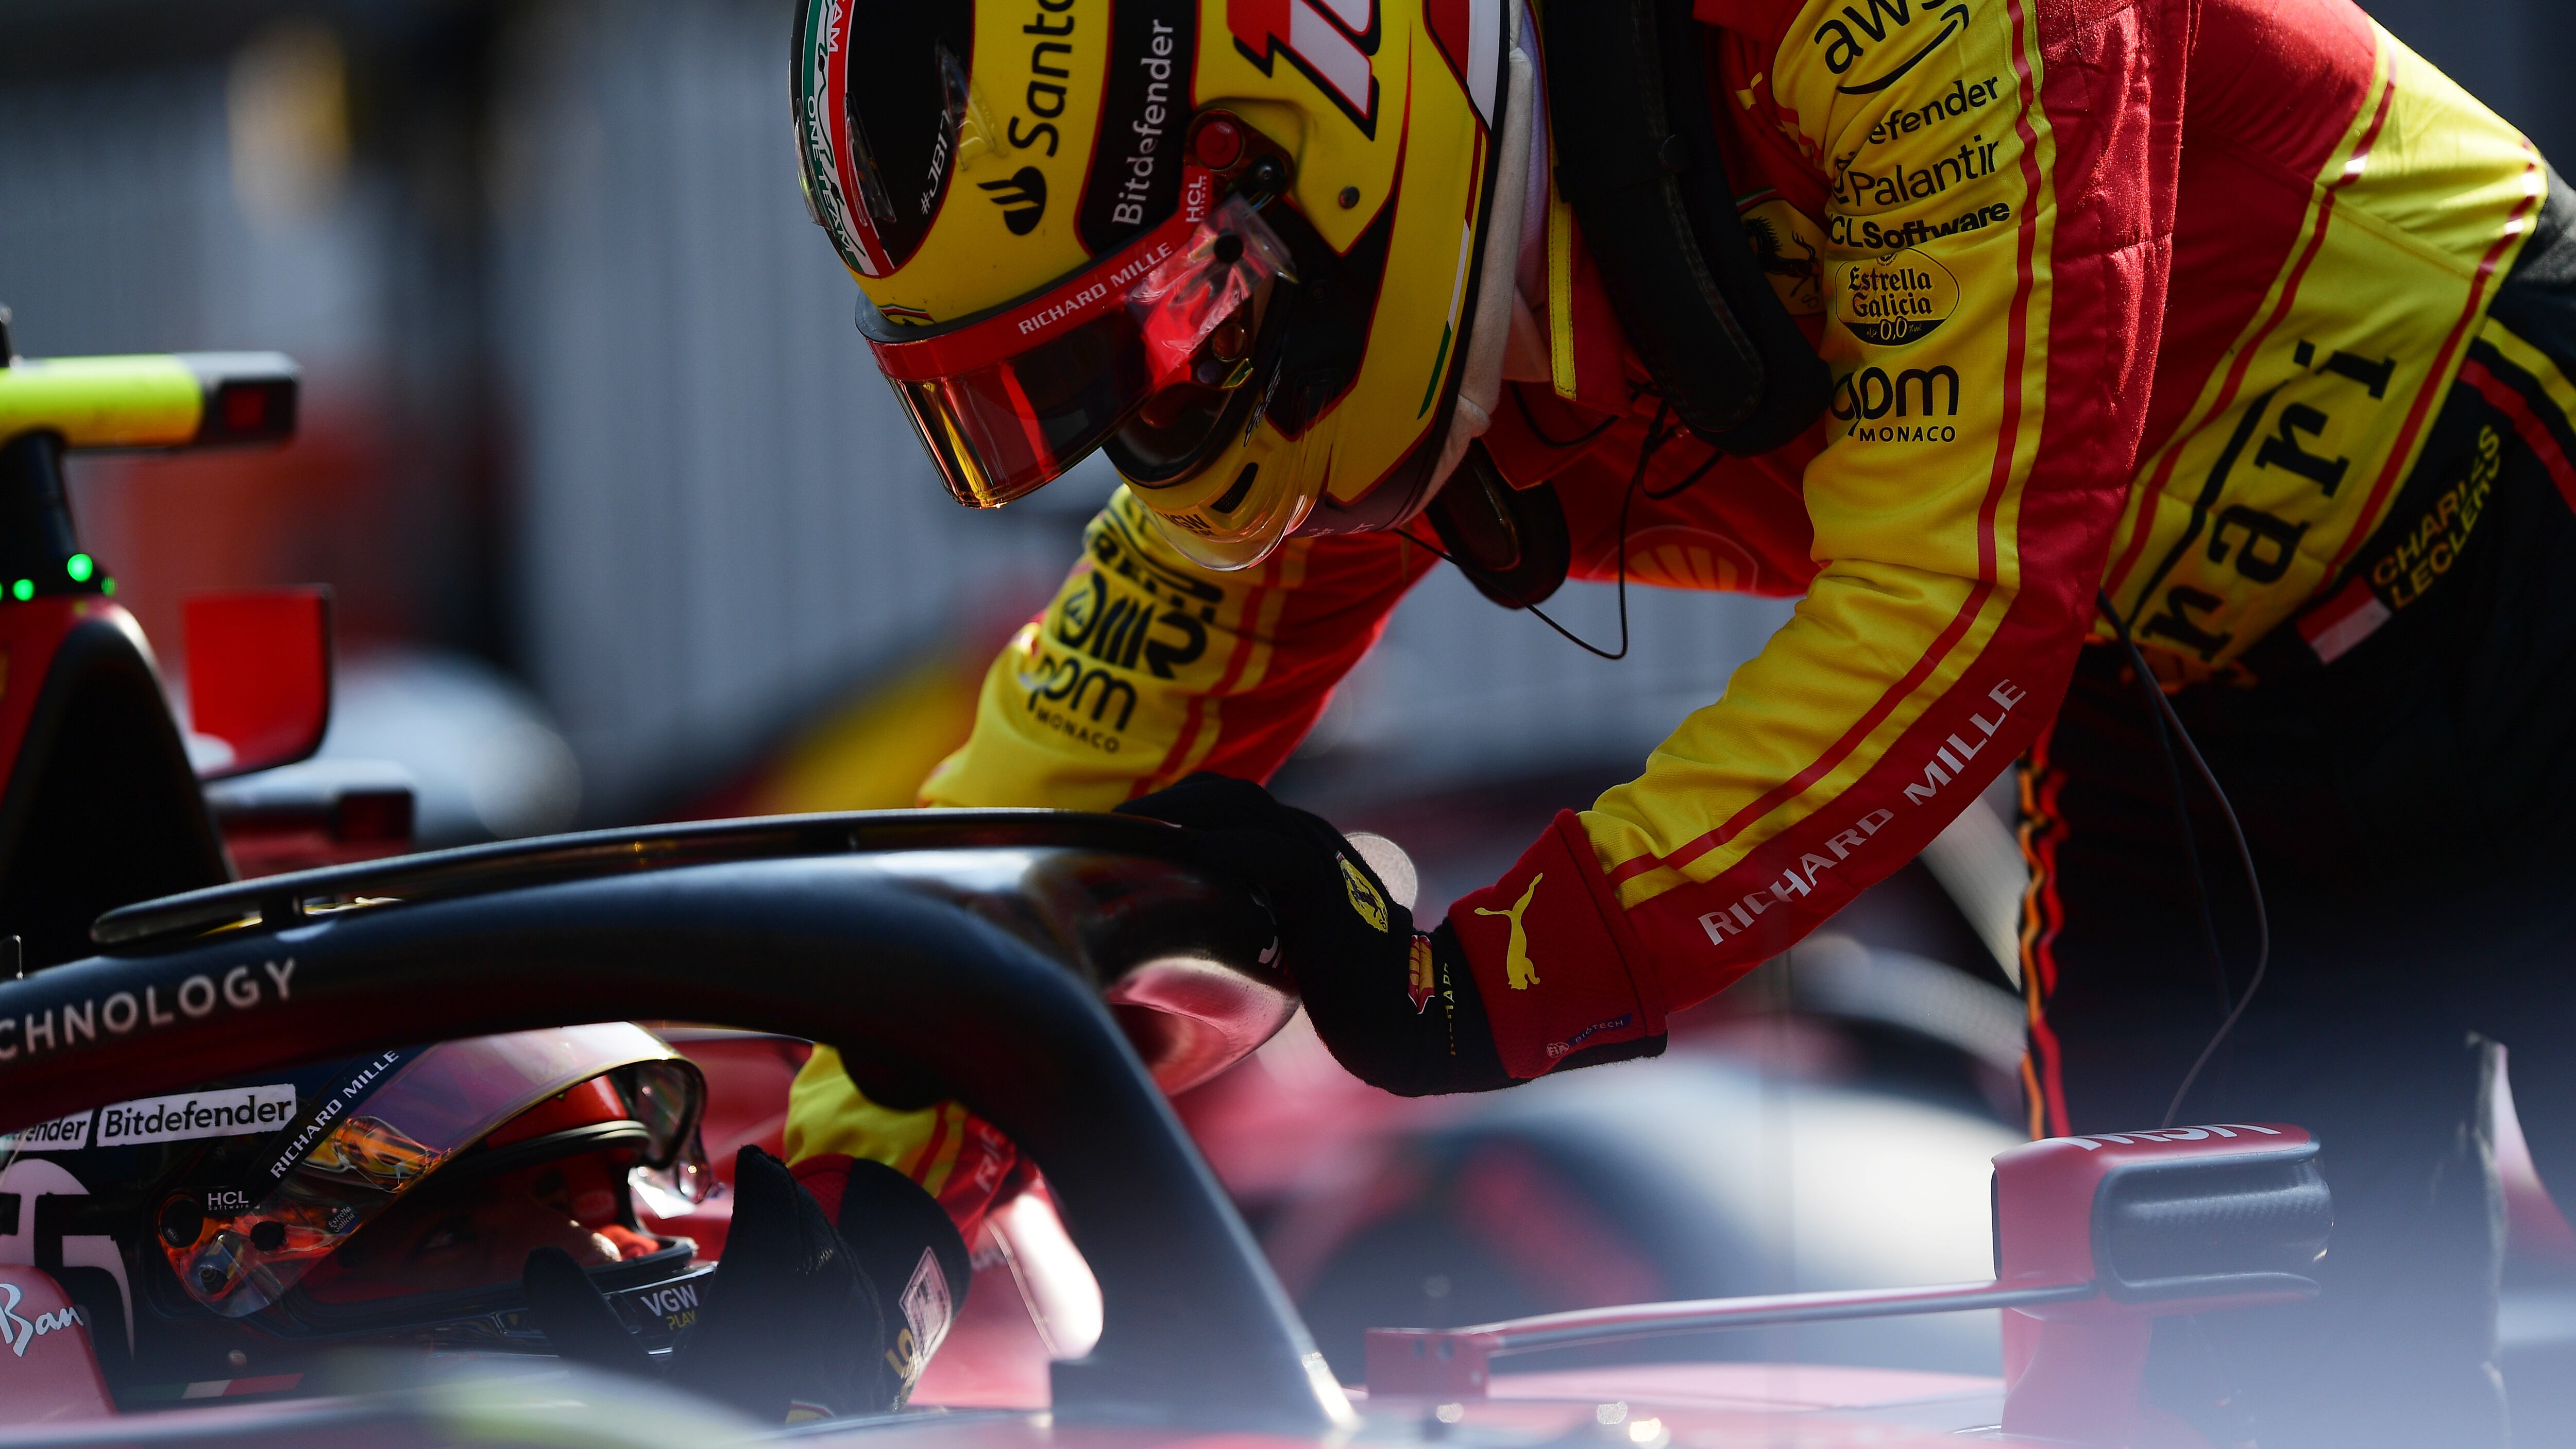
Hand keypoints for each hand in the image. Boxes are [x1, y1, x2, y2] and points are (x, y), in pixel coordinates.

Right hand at [524, 1147, 968, 1421]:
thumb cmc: (701, 1436)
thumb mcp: (628, 1387)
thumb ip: (582, 1324)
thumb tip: (542, 1262)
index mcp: (758, 1308)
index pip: (770, 1219)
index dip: (763, 1182)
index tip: (752, 1159)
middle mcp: (813, 1316)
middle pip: (812, 1236)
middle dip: (791, 1202)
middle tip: (771, 1183)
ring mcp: (850, 1344)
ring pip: (844, 1267)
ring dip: (820, 1236)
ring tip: (799, 1224)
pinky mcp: (867, 1375)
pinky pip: (864, 1305)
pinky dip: (845, 1277)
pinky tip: (834, 1284)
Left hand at [1118, 773, 1512, 1093]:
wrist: (1413, 1018)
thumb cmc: (1353, 996)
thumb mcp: (1293, 947)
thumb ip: (1258, 925)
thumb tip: (1201, 941)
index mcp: (1303, 850)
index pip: (1231, 804)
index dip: (1176, 806)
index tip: (1125, 830)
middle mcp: (1311, 842)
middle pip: (1230, 791)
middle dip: (1167, 798)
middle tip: (1111, 822)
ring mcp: (1321, 859)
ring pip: (1245, 807)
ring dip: (1180, 811)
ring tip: (1129, 828)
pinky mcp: (1326, 892)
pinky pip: (1271, 855)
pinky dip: (1224, 850)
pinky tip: (1183, 856)